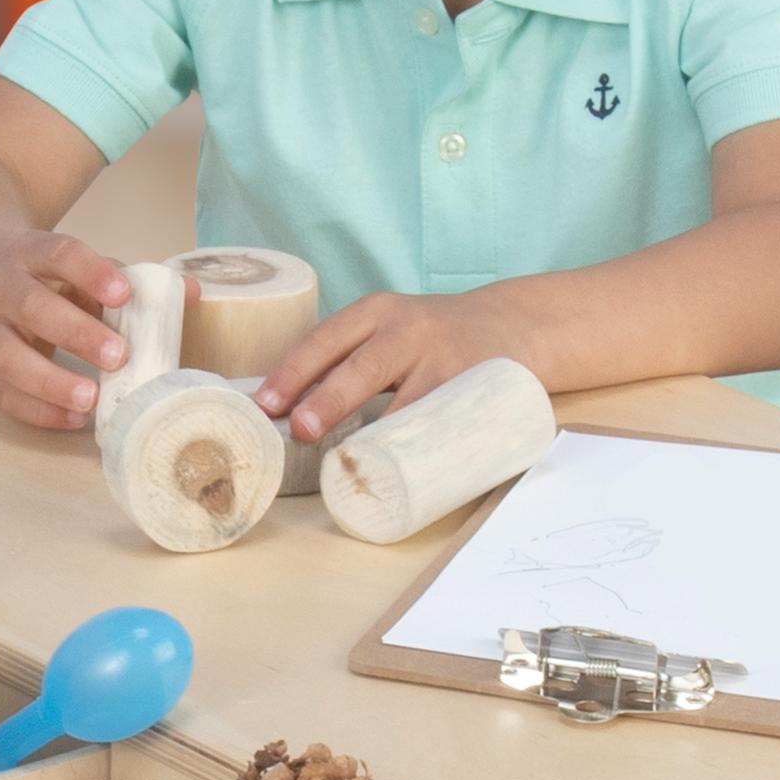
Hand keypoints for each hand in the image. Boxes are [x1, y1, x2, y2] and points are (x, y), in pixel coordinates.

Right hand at [0, 233, 137, 431]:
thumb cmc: (37, 276)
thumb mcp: (73, 265)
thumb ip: (125, 278)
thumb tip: (189, 293)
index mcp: (28, 253)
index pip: (59, 254)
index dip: (91, 272)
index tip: (123, 294)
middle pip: (32, 307)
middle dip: (76, 334)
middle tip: (118, 356)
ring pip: (8, 358)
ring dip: (51, 382)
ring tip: (91, 398)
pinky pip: (4, 394)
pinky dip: (40, 410)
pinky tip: (75, 417)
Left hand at [261, 290, 525, 439]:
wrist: (514, 323)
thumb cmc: (430, 337)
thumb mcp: (388, 331)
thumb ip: (347, 362)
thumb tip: (287, 413)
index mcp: (375, 313)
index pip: (325, 339)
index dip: (293, 372)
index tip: (265, 405)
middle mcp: (408, 330)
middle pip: (362, 366)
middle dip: (328, 400)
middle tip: (300, 430)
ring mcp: (445, 359)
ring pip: (405, 401)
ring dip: (375, 435)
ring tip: (348, 462)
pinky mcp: (476, 387)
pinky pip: (442, 421)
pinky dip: (419, 445)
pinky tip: (401, 466)